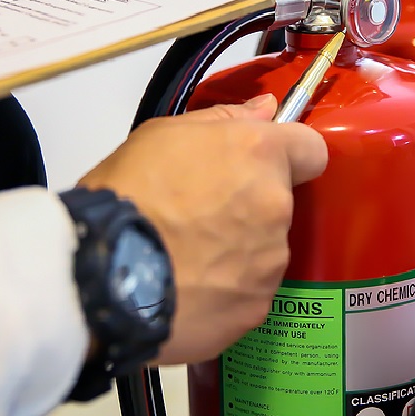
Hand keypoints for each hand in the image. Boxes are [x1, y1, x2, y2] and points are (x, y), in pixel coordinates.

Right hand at [77, 94, 327, 363]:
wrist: (103, 273)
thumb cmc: (127, 195)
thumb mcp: (161, 136)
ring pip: (266, 249)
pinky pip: (249, 291)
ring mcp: (271, 261)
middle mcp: (276, 206)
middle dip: (250, 206)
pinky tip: (188, 288)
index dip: (289, 156)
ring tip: (187, 256)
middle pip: (281, 202)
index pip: (311, 149)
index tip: (260, 166)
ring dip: (238, 250)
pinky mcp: (257, 306)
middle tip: (199, 214)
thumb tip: (266, 109)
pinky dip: (226, 290)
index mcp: (259, 155)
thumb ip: (223, 119)